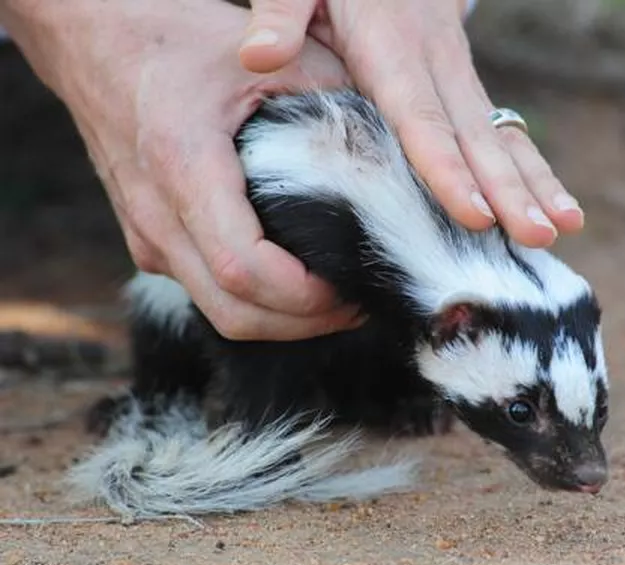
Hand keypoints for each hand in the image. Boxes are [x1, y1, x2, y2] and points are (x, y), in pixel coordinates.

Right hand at [2, 0, 363, 340]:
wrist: (91, 40)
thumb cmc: (173, 38)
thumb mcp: (260, 52)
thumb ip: (329, 92)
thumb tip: (388, 143)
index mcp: (183, 165)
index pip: (243, 268)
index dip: (305, 296)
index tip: (351, 287)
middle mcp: (158, 215)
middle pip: (234, 313)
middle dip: (304, 323)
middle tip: (358, 304)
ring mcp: (147, 235)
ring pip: (220, 312)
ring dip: (282, 320)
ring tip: (336, 298)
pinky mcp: (149, 241)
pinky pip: (206, 293)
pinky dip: (256, 302)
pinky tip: (295, 279)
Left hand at [238, 0, 584, 248]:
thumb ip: (281, 12)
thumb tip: (258, 55)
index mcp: (390, 46)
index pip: (420, 117)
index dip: (447, 168)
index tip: (473, 214)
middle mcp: (436, 65)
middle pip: (474, 136)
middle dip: (509, 190)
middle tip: (538, 235)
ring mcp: (458, 77)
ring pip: (500, 135)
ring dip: (534, 184)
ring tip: (564, 228)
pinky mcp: (464, 88)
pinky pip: (502, 133)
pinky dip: (531, 171)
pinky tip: (554, 206)